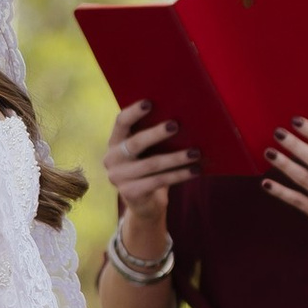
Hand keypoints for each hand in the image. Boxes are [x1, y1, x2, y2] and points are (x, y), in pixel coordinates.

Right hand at [102, 97, 195, 236]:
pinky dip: (179, 175)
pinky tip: (195, 171)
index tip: (149, 102)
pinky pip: (159, 181)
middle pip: (135, 143)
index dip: (134, 112)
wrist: (144, 205)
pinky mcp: (130, 193)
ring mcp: (118, 178)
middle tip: (176, 125)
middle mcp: (112, 159)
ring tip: (196, 152)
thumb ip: (154, 138)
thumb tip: (183, 117)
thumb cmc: (150, 170)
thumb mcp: (147, 152)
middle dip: (156, 133)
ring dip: (176, 158)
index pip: (121, 122)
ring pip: (151, 164)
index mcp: (115, 142)